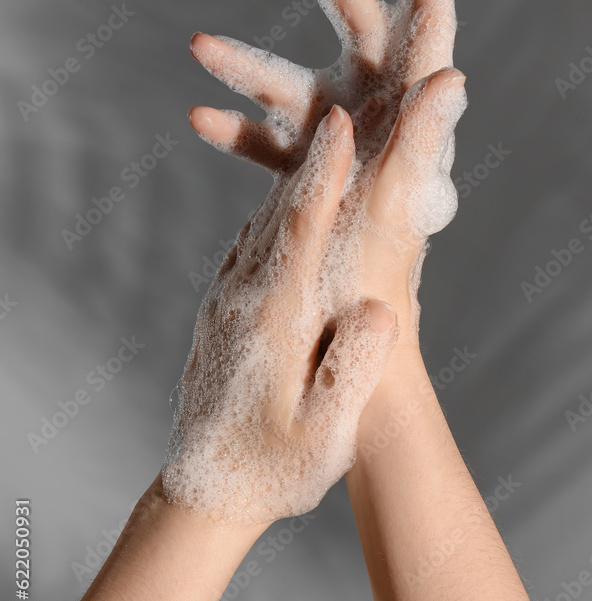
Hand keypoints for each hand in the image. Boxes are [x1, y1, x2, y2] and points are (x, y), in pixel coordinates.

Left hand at [163, 107, 398, 523]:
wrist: (202, 494)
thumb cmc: (271, 472)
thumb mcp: (322, 438)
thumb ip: (350, 373)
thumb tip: (380, 308)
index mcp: (272, 319)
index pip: (300, 228)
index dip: (323, 171)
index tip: (341, 121)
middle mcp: (242, 296)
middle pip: (283, 207)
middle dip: (320, 154)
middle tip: (354, 107)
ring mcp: (225, 300)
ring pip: (264, 222)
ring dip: (299, 177)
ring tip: (332, 140)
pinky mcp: (220, 310)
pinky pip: (252, 245)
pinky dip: (280, 213)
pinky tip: (295, 204)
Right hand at [188, 0, 466, 348]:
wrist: (346, 334)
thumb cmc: (378, 276)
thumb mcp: (398, 204)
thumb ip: (425, 140)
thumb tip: (454, 75)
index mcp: (414, 119)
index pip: (430, 34)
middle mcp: (381, 120)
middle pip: (363, 34)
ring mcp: (341, 142)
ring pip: (297, 84)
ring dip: (248, 64)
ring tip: (199, 46)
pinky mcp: (310, 170)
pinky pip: (270, 138)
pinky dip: (239, 129)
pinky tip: (197, 119)